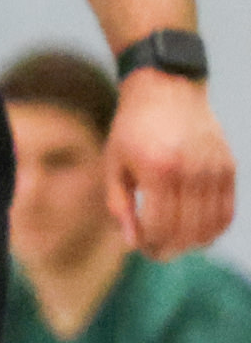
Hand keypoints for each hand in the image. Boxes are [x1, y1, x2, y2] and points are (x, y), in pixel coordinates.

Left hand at [108, 68, 233, 256]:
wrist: (167, 90)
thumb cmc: (132, 129)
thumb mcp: (114, 164)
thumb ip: (120, 205)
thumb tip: (131, 242)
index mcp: (158, 169)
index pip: (160, 225)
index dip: (149, 244)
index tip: (139, 246)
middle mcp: (191, 171)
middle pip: (186, 230)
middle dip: (168, 249)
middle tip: (155, 252)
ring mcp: (214, 169)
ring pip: (210, 225)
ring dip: (192, 244)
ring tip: (174, 244)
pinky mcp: (228, 167)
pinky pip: (227, 211)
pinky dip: (214, 229)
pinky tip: (197, 234)